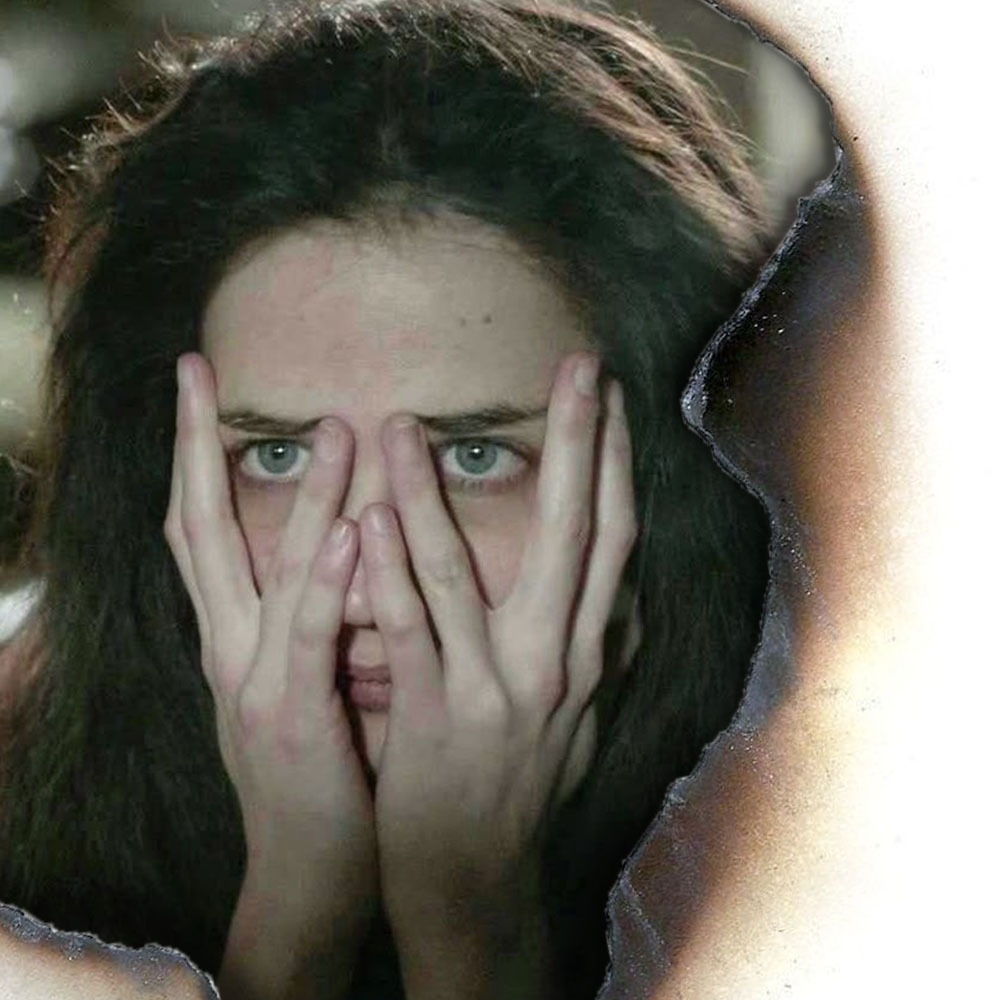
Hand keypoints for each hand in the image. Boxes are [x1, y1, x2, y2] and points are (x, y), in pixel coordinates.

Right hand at [163, 353, 375, 998]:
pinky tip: (353, 534)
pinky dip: (327, 587)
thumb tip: (343, 539)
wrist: (308, 871)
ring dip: (305, 499)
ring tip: (335, 428)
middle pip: (199, 533)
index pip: (199, 531)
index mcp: (233, 637)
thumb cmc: (317, 767)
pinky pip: (311, 644)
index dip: (190, 458)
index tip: (195, 388)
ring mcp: (256, 685)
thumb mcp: (298, 680)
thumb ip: (308, 614)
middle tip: (196, 372)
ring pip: (274, 575)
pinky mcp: (294, 724)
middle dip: (196, 450)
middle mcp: (231, 650)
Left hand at [361, 351, 636, 999]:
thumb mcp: (576, 716)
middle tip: (575, 366)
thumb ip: (597, 648)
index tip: (608, 396)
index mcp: (589, 652)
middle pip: (574, 535)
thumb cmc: (523, 787)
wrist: (483, 881)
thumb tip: (623, 592)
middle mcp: (557, 662)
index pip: (612, 541)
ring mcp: (497, 690)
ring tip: (405, 421)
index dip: (615, 463)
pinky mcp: (436, 719)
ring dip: (435, 493)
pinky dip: (389, 571)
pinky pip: (410, 633)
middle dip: (578, 444)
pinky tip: (365, 515)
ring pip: (465, 572)